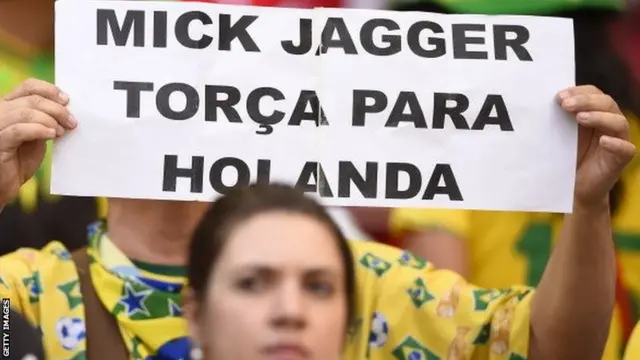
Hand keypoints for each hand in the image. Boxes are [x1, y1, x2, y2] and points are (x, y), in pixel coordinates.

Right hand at [0, 79, 76, 205]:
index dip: (50, 90)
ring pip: (26, 112)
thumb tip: (67, 110)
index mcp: (8, 106)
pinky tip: (51, 135)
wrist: (4, 184)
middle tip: (72, 122)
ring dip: (50, 120)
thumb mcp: (36, 135)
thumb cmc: (20, 160)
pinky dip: (39, 130)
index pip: (28, 86)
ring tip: (61, 132)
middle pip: (32, 99)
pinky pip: (19, 130)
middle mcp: (0, 111)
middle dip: (57, 109)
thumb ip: (45, 120)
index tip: (67, 101)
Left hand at [558, 85, 635, 208]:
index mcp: (595, 113)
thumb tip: (539, 104)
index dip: (579, 92)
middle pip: (606, 103)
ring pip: (618, 122)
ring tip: (580, 118)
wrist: (574, 189)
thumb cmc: (566, 158)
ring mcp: (617, 141)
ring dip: (599, 117)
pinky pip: (625, 149)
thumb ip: (557, 119)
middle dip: (585, 101)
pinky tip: (603, 141)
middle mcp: (609, 124)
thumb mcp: (560, 136)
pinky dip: (616, 143)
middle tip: (565, 105)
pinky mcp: (620, 160)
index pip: (593, 94)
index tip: (559, 96)